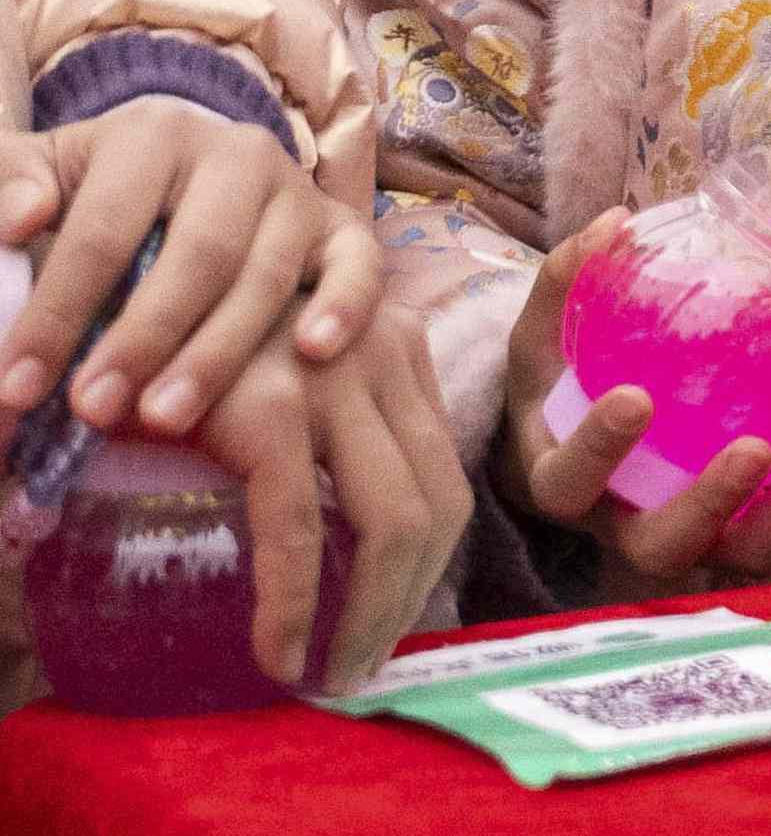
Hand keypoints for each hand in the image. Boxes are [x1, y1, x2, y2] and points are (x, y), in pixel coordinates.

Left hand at [0, 97, 381, 432]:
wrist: (181, 172)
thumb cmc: (96, 194)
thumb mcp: (41, 174)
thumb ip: (13, 184)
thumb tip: (20, 215)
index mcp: (154, 135)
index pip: (103, 229)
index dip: (58, 311)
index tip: (16, 387)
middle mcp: (238, 153)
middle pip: (196, 252)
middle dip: (141, 337)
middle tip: (93, 410)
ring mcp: (298, 191)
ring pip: (265, 275)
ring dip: (217, 352)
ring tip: (165, 418)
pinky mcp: (343, 228)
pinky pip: (360, 265)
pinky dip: (344, 306)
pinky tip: (314, 353)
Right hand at [189, 303, 471, 691]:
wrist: (122, 301)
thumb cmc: (200, 346)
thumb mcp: (290, 371)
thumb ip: (333, 430)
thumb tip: (351, 549)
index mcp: (397, 345)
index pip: (445, 472)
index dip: (430, 561)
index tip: (392, 622)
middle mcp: (383, 352)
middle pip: (437, 504)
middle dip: (407, 601)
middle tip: (362, 665)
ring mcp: (332, 378)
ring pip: (392, 522)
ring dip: (369, 615)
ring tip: (331, 671)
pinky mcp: (270, 409)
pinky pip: (299, 528)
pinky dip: (295, 605)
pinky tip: (280, 653)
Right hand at [494, 212, 770, 585]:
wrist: (569, 442)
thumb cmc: (558, 384)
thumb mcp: (544, 337)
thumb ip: (568, 282)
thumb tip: (614, 223)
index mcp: (563, 480)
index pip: (569, 483)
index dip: (598, 451)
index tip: (635, 398)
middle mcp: (622, 521)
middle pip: (661, 547)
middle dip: (708, 505)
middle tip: (754, 449)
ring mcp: (684, 533)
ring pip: (734, 557)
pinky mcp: (732, 528)